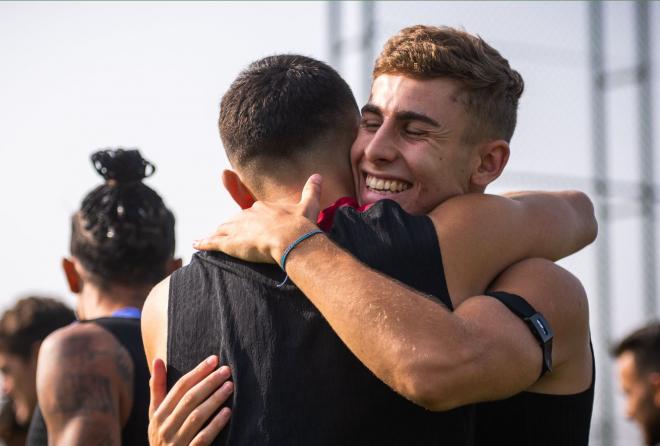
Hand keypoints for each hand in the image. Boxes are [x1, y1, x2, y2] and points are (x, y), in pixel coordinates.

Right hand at [149, 356, 232, 445]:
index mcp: (158, 415)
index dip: (197, 372)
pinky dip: (214, 425)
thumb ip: (158, 388)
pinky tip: (227, 413)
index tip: (213, 359)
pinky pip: (202, 438)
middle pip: (189, 399)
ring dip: (214, 399)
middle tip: (226, 370)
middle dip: (209, 382)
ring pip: (196, 417)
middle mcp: (164, 428)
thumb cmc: (163, 437)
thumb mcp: (156, 415)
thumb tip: (158, 358)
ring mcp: (175, 442)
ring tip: (229, 386)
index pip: (179, 387)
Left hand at [194, 174, 322, 264]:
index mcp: (262, 207)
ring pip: (222, 230)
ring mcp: (237, 228)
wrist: (292, 238)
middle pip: (235, 221)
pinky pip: (212, 242)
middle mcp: (247, 215)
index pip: (251, 211)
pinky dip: (204, 243)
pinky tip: (197, 244)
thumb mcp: (308, 205)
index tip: (249, 222)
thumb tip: (318, 175)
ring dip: (216, 234)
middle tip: (230, 236)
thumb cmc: (300, 224)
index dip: (250, 218)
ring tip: (209, 239)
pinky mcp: (230, 243)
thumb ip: (311, 190)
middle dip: (232, 227)